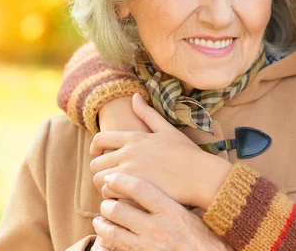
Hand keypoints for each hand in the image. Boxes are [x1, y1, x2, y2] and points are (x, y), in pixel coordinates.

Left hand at [90, 94, 231, 208]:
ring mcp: (130, 171)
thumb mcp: (167, 130)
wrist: (200, 175)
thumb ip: (148, 114)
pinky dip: (113, 197)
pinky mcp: (134, 189)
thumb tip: (134, 96)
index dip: (94, 148)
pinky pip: (109, 194)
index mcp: (134, 138)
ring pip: (99, 179)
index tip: (97, 155)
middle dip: (99, 170)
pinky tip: (124, 198)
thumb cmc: (187, 153)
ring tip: (116, 189)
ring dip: (104, 185)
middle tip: (110, 177)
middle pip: (95, 162)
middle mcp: (128, 153)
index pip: (100, 139)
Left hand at [91, 173, 232, 250]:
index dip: (121, 181)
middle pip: (120, 210)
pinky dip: (106, 240)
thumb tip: (158, 178)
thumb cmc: (203, 236)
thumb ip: (174, 198)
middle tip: (107, 200)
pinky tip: (104, 236)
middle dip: (108, 204)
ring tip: (101, 218)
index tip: (112, 177)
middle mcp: (157, 227)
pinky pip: (115, 247)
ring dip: (103, 223)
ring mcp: (147, 245)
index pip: (139, 189)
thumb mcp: (193, 212)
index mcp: (170, 210)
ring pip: (113, 231)